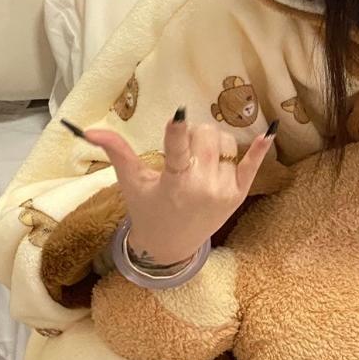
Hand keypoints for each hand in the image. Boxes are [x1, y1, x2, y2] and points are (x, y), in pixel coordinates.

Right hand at [80, 108, 276, 263]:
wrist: (172, 245)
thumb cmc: (148, 208)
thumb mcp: (131, 181)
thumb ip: (116, 152)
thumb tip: (89, 129)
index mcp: (173, 182)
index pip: (175, 151)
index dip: (176, 132)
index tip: (178, 115)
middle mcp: (202, 186)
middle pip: (205, 136)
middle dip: (193, 133)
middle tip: (183, 148)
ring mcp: (223, 190)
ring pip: (225, 144)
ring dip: (212, 144)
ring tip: (198, 159)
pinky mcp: (239, 193)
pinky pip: (252, 166)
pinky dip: (259, 151)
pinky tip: (269, 133)